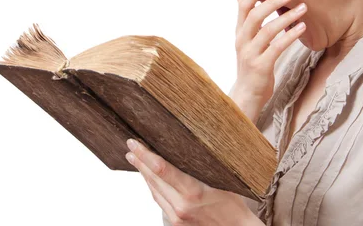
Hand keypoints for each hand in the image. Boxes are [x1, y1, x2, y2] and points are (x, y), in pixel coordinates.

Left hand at [125, 138, 257, 224]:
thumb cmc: (232, 204)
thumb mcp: (220, 179)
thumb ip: (201, 166)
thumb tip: (185, 145)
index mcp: (192, 192)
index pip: (161, 169)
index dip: (145, 155)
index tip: (135, 143)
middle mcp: (180, 206)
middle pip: (153, 179)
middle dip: (140, 161)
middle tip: (131, 146)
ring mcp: (176, 217)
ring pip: (153, 191)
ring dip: (143, 174)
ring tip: (136, 159)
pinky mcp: (175, 223)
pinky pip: (159, 201)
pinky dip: (153, 187)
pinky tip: (149, 178)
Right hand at [235, 0, 307, 96]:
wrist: (246, 95)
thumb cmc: (251, 64)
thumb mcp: (245, 40)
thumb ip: (245, 18)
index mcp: (239, 33)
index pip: (242, 8)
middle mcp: (242, 41)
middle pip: (254, 16)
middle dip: (271, 2)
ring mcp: (250, 55)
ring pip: (267, 31)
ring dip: (286, 17)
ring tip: (303, 8)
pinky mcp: (261, 67)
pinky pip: (277, 48)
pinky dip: (290, 36)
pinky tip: (302, 28)